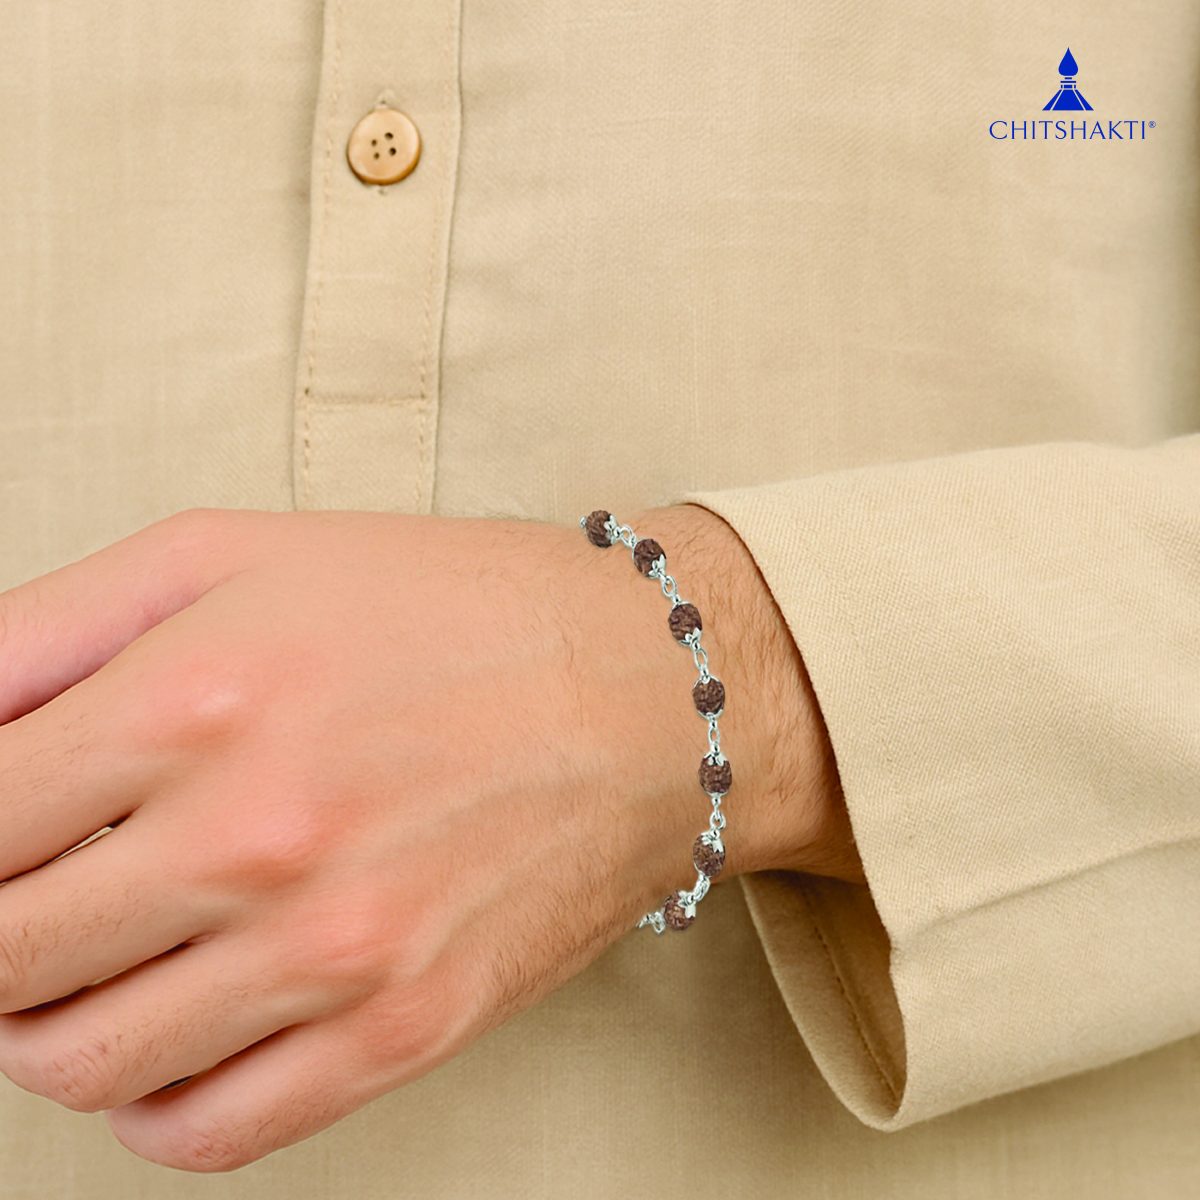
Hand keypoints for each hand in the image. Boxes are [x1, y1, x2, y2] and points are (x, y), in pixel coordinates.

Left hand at [0, 504, 858, 1170]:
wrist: (639, 689)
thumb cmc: (445, 609)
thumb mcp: (234, 554)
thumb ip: (45, 629)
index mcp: (199, 699)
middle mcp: (260, 838)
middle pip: (2, 956)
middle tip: (32, 884)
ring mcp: (337, 951)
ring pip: (85, 1063)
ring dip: (45, 1021)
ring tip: (89, 957)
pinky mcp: (404, 1027)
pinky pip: (210, 1131)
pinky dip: (149, 1103)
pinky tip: (177, 1023)